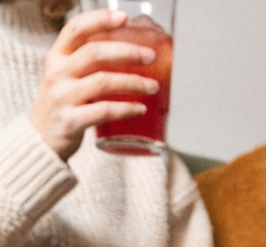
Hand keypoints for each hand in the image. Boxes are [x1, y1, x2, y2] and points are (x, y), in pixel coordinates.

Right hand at [29, 7, 159, 161]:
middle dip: (127, 52)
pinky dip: (126, 109)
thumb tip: (129, 51)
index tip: (123, 17)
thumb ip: (88, 63)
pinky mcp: (71, 121)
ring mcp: (63, 97)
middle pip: (94, 53)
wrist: (42, 139)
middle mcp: (58, 73)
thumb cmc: (63, 104)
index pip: (76, 29)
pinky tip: (140, 108)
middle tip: (150, 56)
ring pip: (103, 81)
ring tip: (153, 86)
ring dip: (133, 82)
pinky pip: (104, 111)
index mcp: (57, 57)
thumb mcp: (67, 76)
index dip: (99, 19)